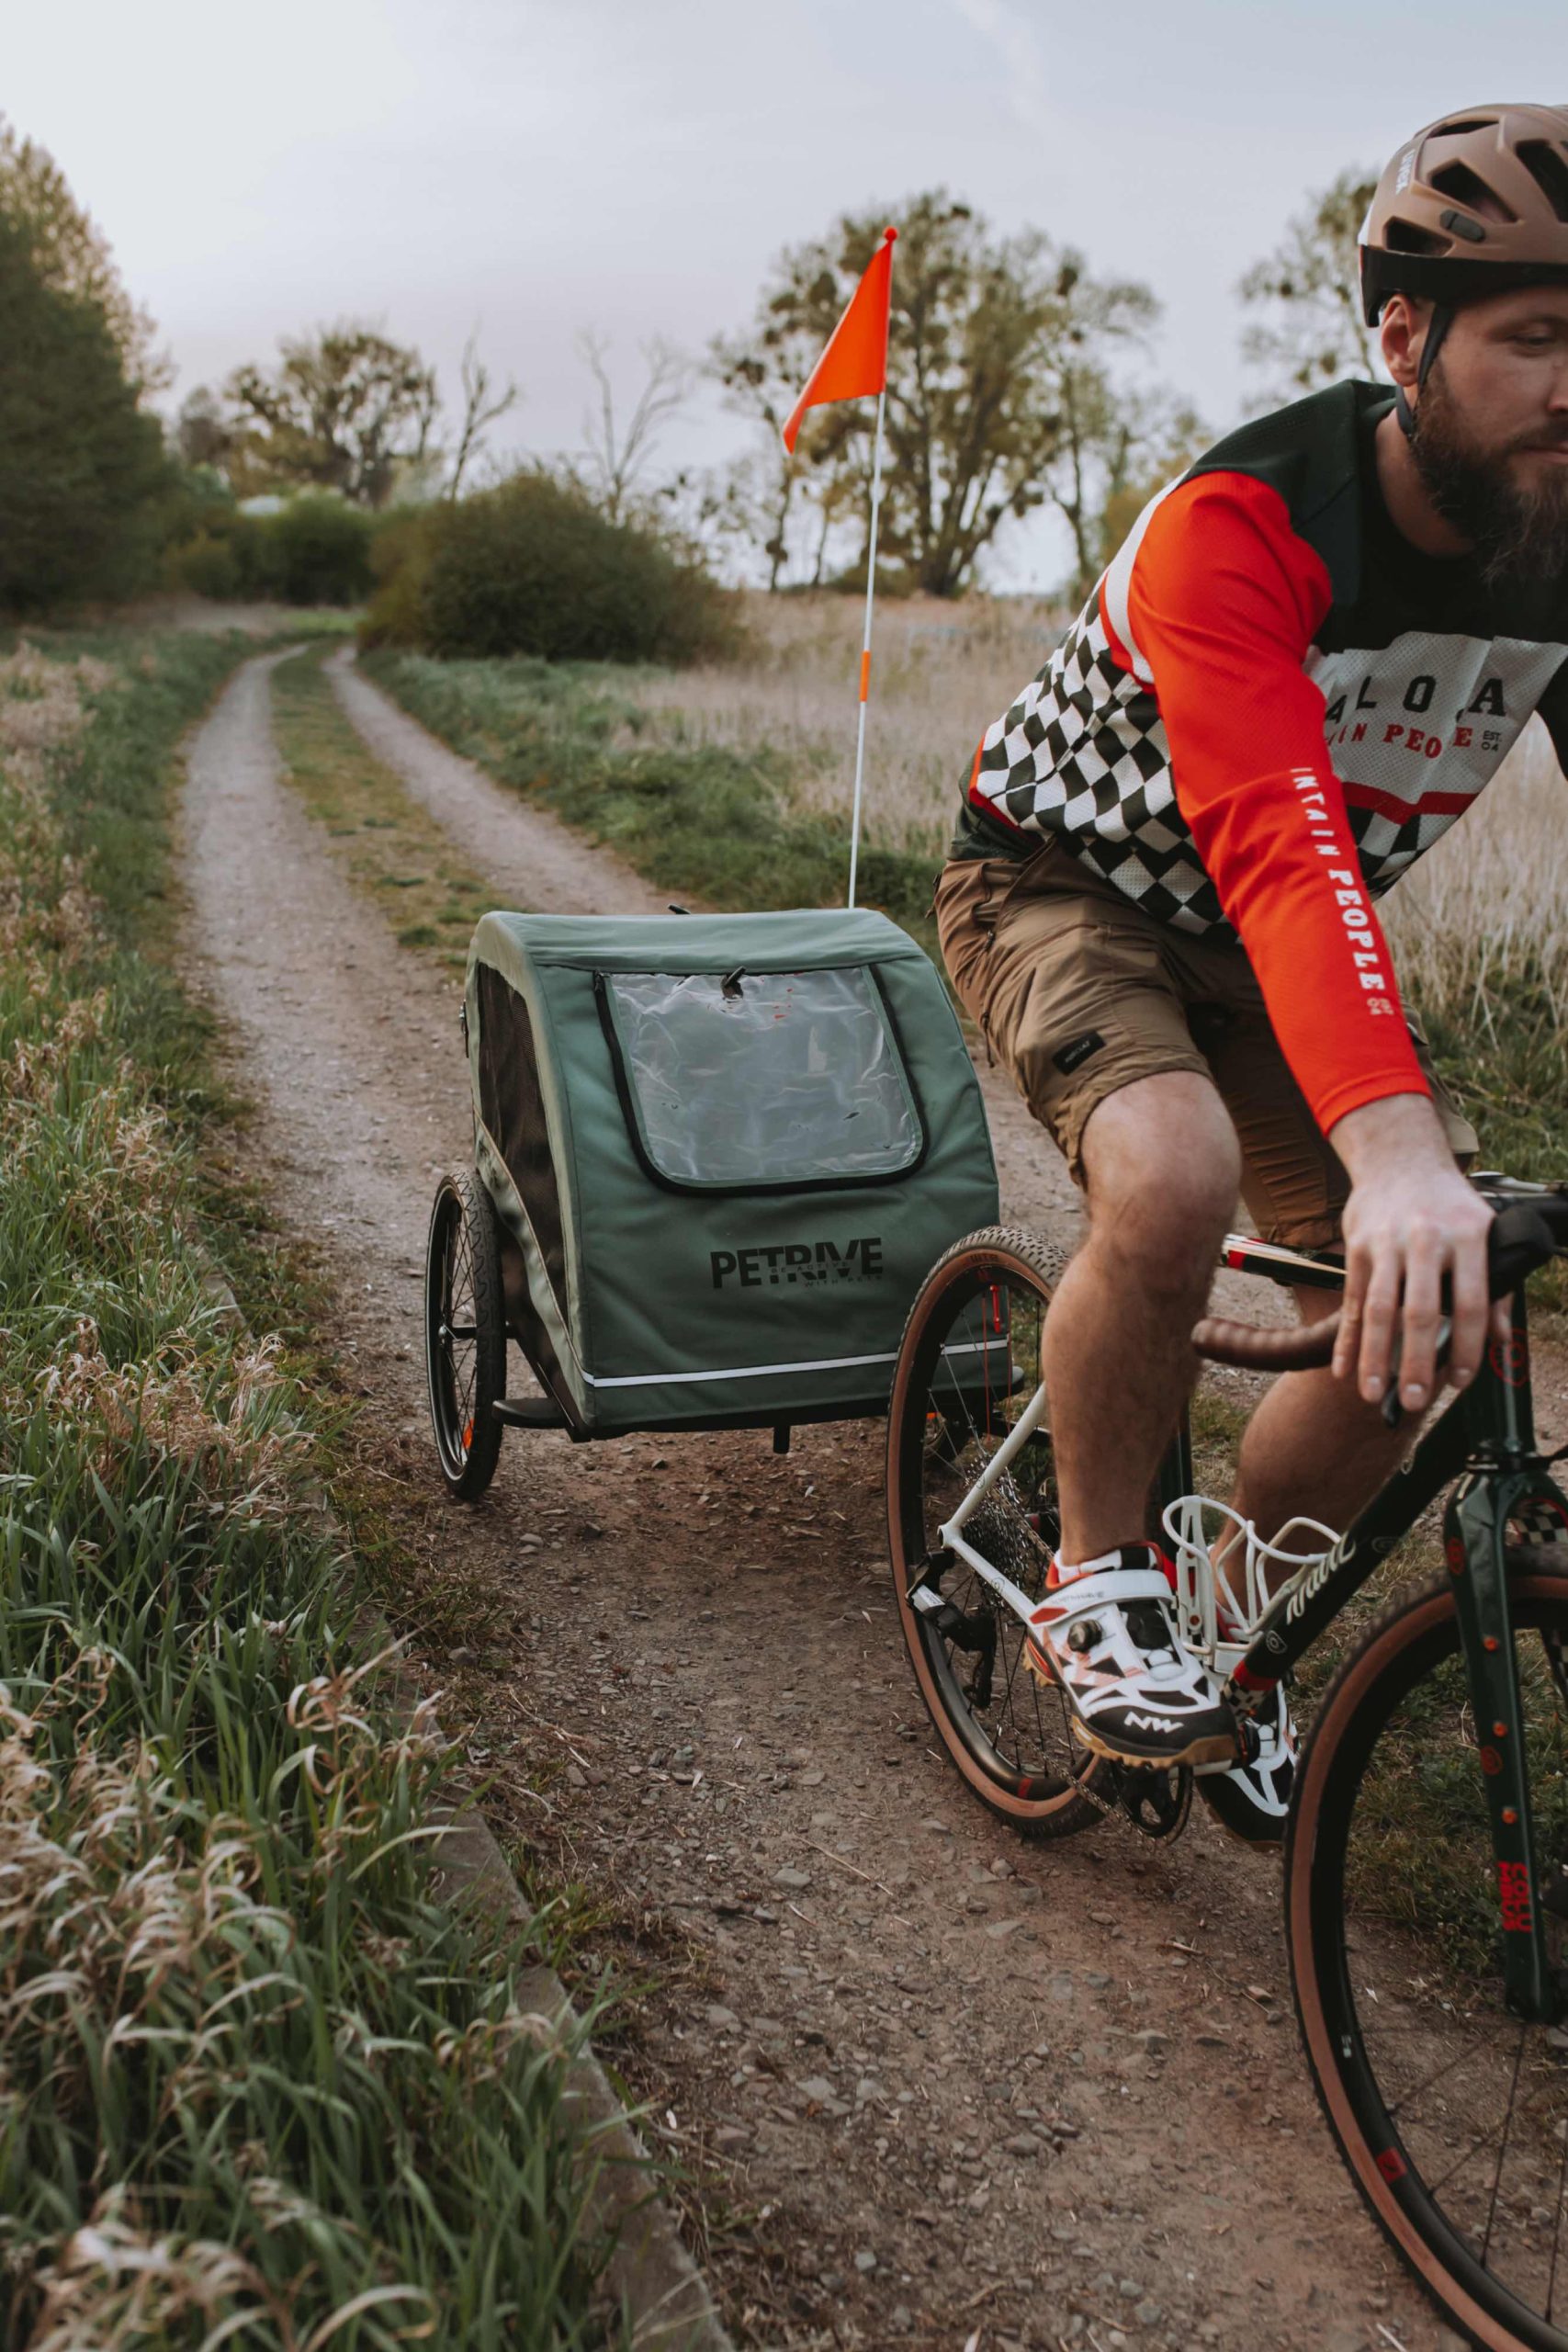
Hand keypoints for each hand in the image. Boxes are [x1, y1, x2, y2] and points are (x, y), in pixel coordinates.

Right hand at [1328, 1094, 1504, 1411]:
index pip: (1472, 1303)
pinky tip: (1344, 1368)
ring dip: (1374, 1356)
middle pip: (1420, 1310)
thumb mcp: (1485, 1233)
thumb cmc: (1448, 1204)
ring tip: (1373, 1394)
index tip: (1459, 1382)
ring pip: (1380, 1308)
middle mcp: (1428, 1239)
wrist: (1400, 1158)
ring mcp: (1388, 1242)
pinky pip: (1353, 1300)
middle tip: (1415, 1401)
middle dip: (1416, 1361)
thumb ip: (1494, 1287)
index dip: (1467, 1349)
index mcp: (1469, 1237)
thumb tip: (1499, 1340)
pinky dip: (1347, 1338)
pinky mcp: (1358, 1246)